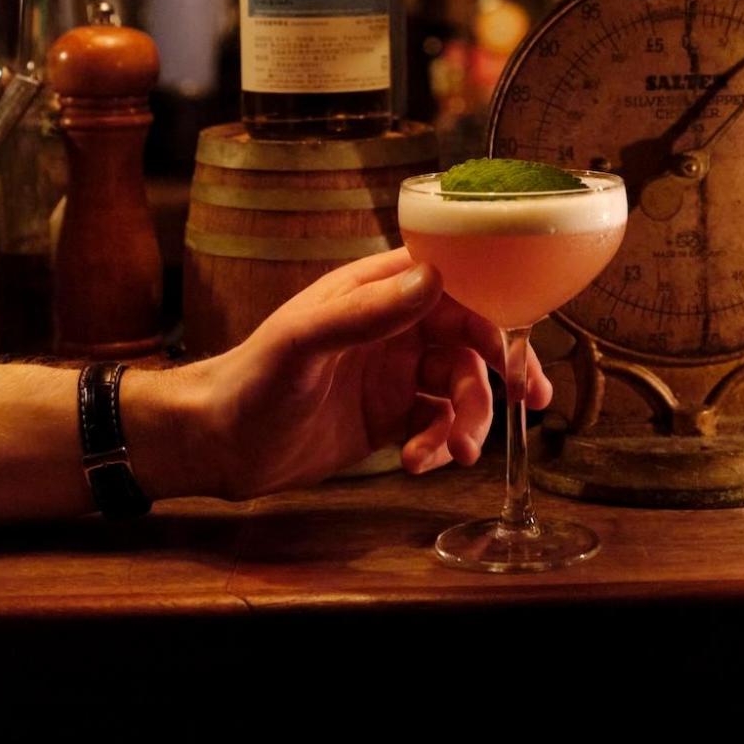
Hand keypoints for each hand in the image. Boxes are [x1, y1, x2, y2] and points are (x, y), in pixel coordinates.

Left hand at [140, 248, 551, 500]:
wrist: (216, 444)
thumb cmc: (251, 380)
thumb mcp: (305, 341)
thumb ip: (367, 313)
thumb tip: (435, 280)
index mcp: (377, 291)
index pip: (455, 284)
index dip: (496, 309)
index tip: (517, 345)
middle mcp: (394, 326)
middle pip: (472, 339)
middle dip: (502, 372)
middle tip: (527, 402)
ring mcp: (395, 373)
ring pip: (462, 387)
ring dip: (470, 419)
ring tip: (454, 453)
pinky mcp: (390, 418)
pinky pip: (438, 425)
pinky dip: (440, 445)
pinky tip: (417, 463)